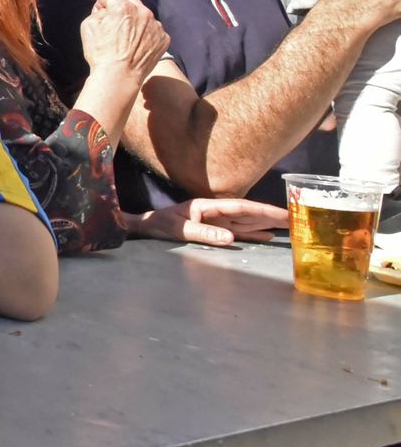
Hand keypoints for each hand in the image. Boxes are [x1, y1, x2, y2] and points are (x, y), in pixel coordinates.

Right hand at [79, 0, 167, 79]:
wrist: (119, 77)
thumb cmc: (101, 53)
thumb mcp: (87, 27)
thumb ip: (97, 12)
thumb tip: (106, 10)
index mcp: (122, 7)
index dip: (102, 4)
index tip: (101, 14)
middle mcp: (143, 12)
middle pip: (130, 1)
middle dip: (121, 9)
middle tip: (115, 26)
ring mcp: (155, 25)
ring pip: (144, 15)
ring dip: (136, 21)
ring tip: (127, 39)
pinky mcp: (163, 38)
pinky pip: (153, 30)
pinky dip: (146, 35)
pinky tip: (137, 46)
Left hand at [126, 198, 287, 245]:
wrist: (147, 227)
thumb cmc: (160, 224)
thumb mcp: (178, 229)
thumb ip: (203, 234)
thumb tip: (230, 240)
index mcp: (210, 206)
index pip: (242, 208)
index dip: (264, 211)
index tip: (283, 213)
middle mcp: (217, 212)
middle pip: (250, 213)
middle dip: (273, 215)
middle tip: (298, 218)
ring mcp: (218, 222)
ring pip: (248, 222)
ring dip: (268, 223)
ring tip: (290, 225)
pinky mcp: (215, 230)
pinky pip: (240, 231)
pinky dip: (255, 233)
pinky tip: (268, 235)